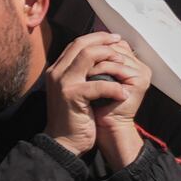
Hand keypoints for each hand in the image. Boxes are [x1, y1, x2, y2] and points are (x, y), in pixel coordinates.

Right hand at [43, 33, 144, 159]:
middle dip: (103, 40)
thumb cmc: (73, 119)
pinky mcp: (71, 95)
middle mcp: (56, 72)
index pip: (76, 44)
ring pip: (88, 57)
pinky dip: (114, 87)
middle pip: (81, 44)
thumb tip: (100, 59)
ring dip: (109, 58)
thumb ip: (80, 75)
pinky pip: (98, 84)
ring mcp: (62, 82)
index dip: (95, 38)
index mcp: (57, 70)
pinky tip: (123, 94)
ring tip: (124, 67)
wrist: (63, 142)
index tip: (113, 38)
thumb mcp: (73, 91)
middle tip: (119, 42)